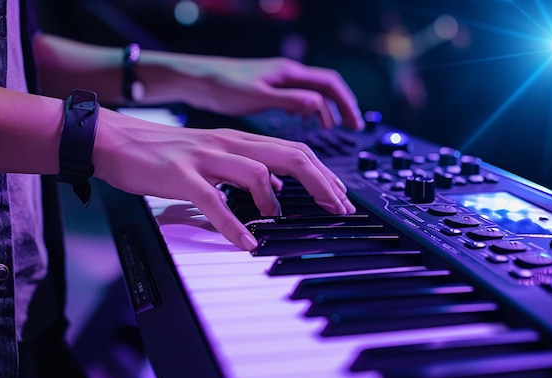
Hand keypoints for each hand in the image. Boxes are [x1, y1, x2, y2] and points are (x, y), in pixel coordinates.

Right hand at [93, 108, 355, 249]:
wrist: (116, 139)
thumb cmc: (163, 151)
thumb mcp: (213, 155)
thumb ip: (245, 167)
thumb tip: (275, 184)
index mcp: (238, 140)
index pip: (295, 150)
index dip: (324, 174)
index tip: (340, 197)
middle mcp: (229, 144)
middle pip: (291, 155)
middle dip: (322, 184)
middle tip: (340, 209)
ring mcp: (206, 158)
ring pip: (258, 172)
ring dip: (277, 201)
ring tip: (281, 221)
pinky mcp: (181, 175)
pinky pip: (214, 200)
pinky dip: (233, 224)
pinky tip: (245, 243)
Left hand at [147, 55, 364, 130]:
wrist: (197, 79)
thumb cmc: (223, 86)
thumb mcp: (259, 96)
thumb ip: (291, 101)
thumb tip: (320, 106)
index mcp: (289, 74)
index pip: (330, 85)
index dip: (346, 104)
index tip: (354, 124)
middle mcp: (288, 75)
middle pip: (327, 89)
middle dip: (342, 109)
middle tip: (353, 129)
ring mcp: (279, 82)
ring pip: (313, 94)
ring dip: (327, 112)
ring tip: (333, 129)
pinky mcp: (269, 90)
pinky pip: (299, 100)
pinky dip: (309, 113)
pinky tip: (306, 127)